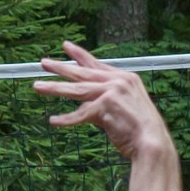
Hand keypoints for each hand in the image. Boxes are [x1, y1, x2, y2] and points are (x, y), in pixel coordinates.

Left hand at [35, 43, 169, 157]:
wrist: (152, 143)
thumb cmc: (142, 130)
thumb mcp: (129, 105)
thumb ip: (110, 97)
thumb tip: (89, 99)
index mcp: (126, 78)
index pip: (97, 64)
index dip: (80, 56)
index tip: (66, 47)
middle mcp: (118, 81)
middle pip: (83, 73)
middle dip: (60, 68)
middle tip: (43, 63)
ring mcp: (111, 92)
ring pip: (76, 90)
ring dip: (54, 88)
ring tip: (37, 86)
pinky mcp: (104, 107)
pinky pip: (80, 114)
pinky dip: (67, 119)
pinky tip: (53, 120)